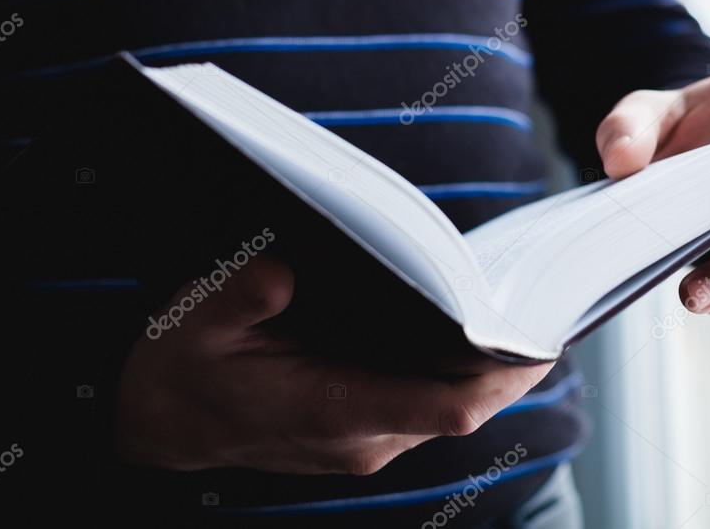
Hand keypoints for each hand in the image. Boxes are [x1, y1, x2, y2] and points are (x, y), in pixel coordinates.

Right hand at [115, 256, 551, 472]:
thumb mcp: (195, 323)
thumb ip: (238, 298)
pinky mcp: (363, 429)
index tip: (535, 337)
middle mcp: (362, 436)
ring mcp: (366, 439)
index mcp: (330, 409)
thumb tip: (283, 271)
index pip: (442, 406)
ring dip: (490, 368)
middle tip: (547, 304)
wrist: (163, 423)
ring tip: (520, 309)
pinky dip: (459, 372)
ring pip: (453, 407)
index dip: (498, 376)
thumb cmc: (184, 370)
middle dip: (510, 364)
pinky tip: (467, 328)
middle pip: (464, 406)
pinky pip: (431, 404)